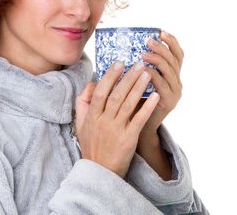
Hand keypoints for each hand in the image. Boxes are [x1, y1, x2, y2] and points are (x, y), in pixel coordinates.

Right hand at [74, 61, 160, 177]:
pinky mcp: (128, 139)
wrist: (99, 172)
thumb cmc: (91, 146)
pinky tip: (155, 96)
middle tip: (138, 64)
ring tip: (147, 74)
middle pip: (116, 95)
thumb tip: (92, 83)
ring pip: (127, 104)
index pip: (101, 91)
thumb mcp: (81, 124)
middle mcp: (103, 121)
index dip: (110, 76)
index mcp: (92, 116)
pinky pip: (138, 120)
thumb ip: (83, 102)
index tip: (119, 63)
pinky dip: (147, 107)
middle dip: (128, 78)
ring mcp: (116, 130)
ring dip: (138, 88)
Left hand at [134, 30, 183, 138]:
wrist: (137, 128)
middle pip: (174, 60)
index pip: (177, 54)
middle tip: (148, 41)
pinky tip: (144, 71)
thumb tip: (123, 46)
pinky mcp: (169, 102)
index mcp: (172, 75)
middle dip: (162, 48)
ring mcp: (175, 92)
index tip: (161, 31)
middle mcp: (177, 82)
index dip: (172, 42)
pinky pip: (163, 85)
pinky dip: (153, 76)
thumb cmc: (133, 101)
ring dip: (157, 60)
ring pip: (169, 71)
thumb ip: (137, 66)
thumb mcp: (138, 81)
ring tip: (143, 54)